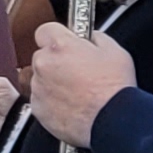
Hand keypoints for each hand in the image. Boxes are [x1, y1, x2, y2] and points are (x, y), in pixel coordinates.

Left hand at [25, 21, 136, 144]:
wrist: (111, 121)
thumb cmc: (114, 89)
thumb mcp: (115, 51)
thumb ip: (96, 38)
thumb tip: (91, 37)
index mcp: (60, 46)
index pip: (45, 30)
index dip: (58, 37)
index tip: (66, 44)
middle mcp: (43, 64)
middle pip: (43, 56)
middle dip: (57, 61)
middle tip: (78, 72)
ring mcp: (38, 87)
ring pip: (41, 79)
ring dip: (54, 82)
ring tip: (78, 92)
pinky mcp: (37, 108)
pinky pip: (41, 99)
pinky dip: (52, 101)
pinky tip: (72, 105)